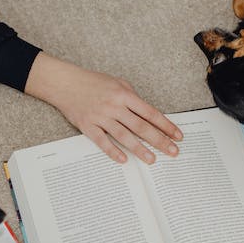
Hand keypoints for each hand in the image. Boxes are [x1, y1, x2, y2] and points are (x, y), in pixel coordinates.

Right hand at [24, 53, 181, 163]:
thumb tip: (147, 114)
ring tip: (152, 160)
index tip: (177, 135)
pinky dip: (113, 151)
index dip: (166, 125)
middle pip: (141, 126)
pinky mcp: (88, 126)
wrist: (66, 83)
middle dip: (159, 140)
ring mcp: (101, 117)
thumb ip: (132, 98)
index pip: (150, 113)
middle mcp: (115, 106)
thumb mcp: (117, 83)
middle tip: (172, 151)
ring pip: (124, 136)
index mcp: (124, 95)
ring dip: (140, 149)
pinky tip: (124, 160)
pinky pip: (102, 141)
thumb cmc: (92, 82)